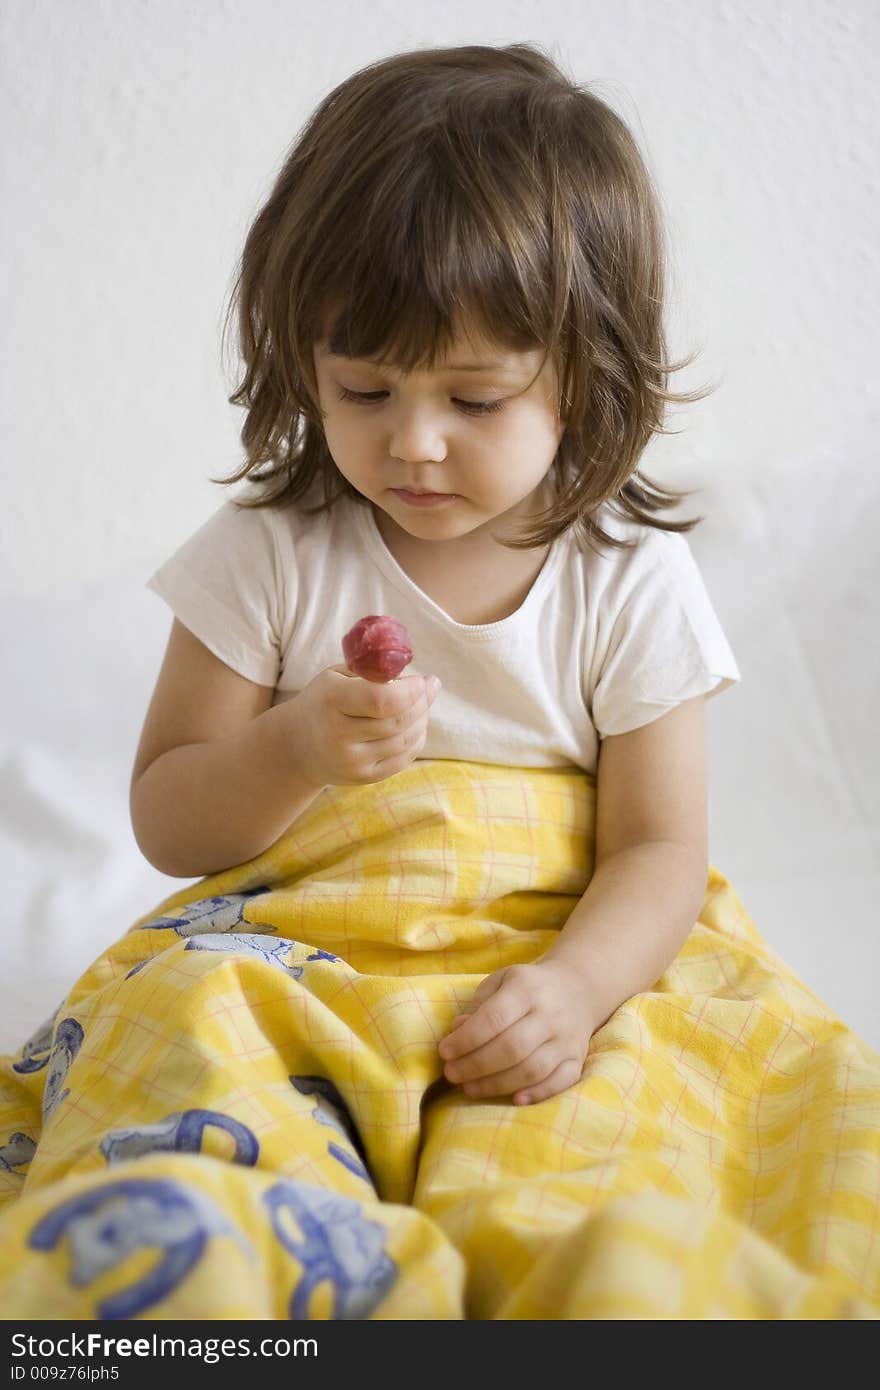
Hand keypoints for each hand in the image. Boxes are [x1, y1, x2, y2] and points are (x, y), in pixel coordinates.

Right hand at [284, 665, 439, 789]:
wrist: (298, 745)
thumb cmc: (324, 701)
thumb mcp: (337, 677)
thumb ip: (372, 673)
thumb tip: (418, 678)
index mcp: (331, 701)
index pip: (381, 699)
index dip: (412, 691)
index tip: (424, 679)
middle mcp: (337, 735)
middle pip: (398, 721)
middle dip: (422, 701)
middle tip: (430, 687)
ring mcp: (351, 761)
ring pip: (405, 740)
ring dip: (422, 719)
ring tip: (423, 704)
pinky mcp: (363, 777)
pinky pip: (403, 758)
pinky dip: (417, 739)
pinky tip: (416, 725)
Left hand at [438, 958, 598, 1105]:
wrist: (577, 989)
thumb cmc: (527, 987)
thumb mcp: (500, 982)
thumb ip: (478, 1006)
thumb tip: (458, 1031)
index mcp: (527, 989)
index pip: (494, 1018)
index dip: (466, 1039)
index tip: (444, 1052)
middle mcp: (550, 1014)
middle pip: (512, 1048)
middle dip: (476, 1066)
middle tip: (451, 1074)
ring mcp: (566, 1039)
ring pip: (532, 1070)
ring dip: (497, 1084)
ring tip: (469, 1088)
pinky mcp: (577, 1059)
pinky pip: (560, 1082)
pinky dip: (538, 1094)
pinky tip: (513, 1100)